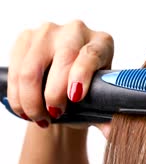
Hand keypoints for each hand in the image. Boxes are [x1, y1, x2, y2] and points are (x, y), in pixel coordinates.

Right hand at [8, 20, 112, 134]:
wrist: (65, 81)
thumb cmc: (87, 91)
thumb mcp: (100, 101)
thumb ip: (106, 116)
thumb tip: (113, 133)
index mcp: (102, 42)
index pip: (91, 55)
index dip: (81, 76)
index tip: (75, 97)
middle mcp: (77, 31)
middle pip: (62, 60)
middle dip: (54, 94)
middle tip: (54, 116)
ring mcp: (49, 31)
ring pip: (32, 68)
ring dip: (31, 99)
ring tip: (38, 118)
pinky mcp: (26, 37)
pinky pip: (15, 68)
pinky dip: (17, 94)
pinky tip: (24, 110)